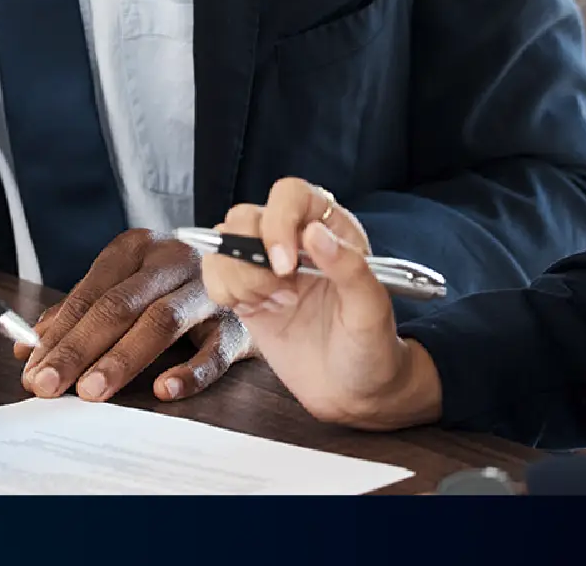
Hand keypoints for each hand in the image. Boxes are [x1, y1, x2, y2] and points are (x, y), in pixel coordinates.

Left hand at [14, 229, 250, 402]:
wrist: (255, 270)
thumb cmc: (174, 286)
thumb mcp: (128, 286)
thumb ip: (80, 314)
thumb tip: (27, 349)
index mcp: (136, 248)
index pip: (89, 293)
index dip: (57, 333)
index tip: (31, 370)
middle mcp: (171, 260)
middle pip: (118, 306)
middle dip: (77, 348)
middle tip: (47, 386)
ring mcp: (208, 289)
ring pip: (160, 321)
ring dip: (121, 358)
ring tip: (91, 392)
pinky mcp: (240, 322)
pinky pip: (215, 349)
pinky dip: (190, 371)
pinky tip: (163, 390)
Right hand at [199, 177, 442, 429]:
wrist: (352, 390)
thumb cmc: (371, 346)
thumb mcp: (372, 311)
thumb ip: (351, 269)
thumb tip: (315, 233)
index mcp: (331, 228)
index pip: (290, 195)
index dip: (279, 222)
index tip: (286, 266)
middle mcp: (293, 238)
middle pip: (246, 216)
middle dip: (254, 259)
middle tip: (283, 295)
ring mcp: (264, 263)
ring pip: (223, 242)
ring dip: (241, 279)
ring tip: (277, 305)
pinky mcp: (244, 289)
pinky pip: (213, 272)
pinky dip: (226, 293)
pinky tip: (259, 312)